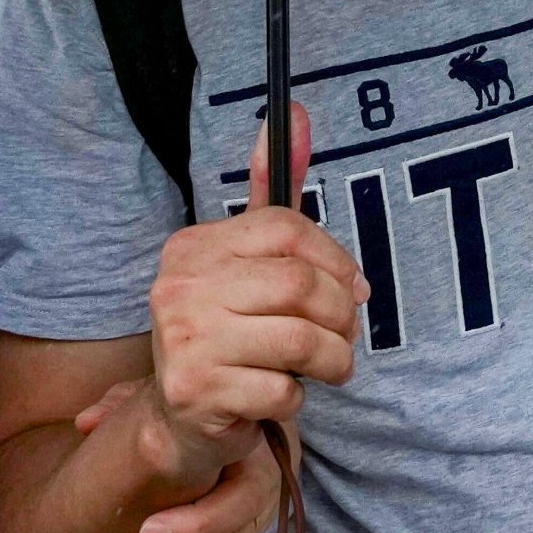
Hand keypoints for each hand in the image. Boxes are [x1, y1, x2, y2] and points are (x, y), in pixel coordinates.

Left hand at [76, 379, 293, 532]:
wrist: (236, 419)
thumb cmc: (197, 408)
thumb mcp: (167, 398)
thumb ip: (126, 403)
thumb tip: (86, 422)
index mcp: (254, 450)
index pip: (242, 497)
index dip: (196, 523)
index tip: (145, 527)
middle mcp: (264, 488)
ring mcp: (255, 519)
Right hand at [143, 108, 362, 489]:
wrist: (180, 420)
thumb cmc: (229, 332)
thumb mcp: (249, 262)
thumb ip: (272, 193)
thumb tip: (297, 112)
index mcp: (193, 246)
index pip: (287, 228)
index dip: (336, 259)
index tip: (354, 287)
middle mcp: (178, 286)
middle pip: (301, 285)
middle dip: (342, 315)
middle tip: (346, 334)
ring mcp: (183, 339)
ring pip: (301, 338)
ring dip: (333, 359)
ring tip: (330, 366)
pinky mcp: (196, 392)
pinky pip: (284, 389)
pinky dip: (298, 396)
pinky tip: (280, 394)